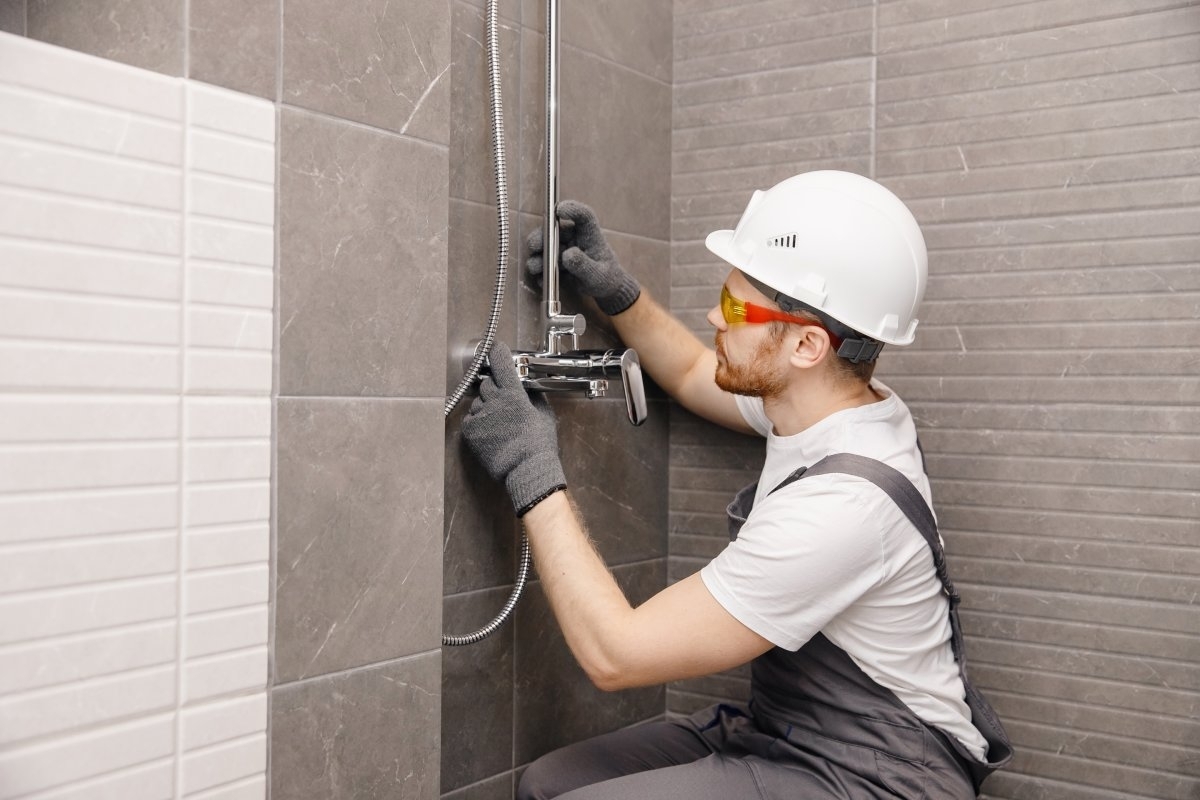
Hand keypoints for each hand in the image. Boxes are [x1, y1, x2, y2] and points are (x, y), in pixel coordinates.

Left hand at [461, 342, 566, 516]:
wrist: (526, 471)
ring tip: (498, 423)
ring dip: (486, 407)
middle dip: (494, 388)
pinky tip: (490, 432)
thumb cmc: (539, 445)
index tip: (495, 348)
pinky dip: (478, 422)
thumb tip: (528, 386)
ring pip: (478, 402)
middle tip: (502, 402)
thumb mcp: (545, 415)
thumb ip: (534, 397)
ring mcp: (480, 416)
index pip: (501, 364)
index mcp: (514, 395)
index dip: (497, 353)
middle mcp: (494, 402)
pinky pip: (471, 418)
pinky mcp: (470, 431)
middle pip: (487, 383)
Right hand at [527, 200, 640, 315]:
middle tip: (534, 245)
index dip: (572, 209)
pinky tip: (543, 281)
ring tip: (536, 267)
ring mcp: (563, 250)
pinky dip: (540, 272)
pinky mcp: (555, 263)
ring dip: (538, 256)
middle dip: (542, 236)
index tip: (559, 210)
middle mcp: (574, 239)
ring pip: (545, 247)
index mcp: (590, 235)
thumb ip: (584, 265)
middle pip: (555, 230)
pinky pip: (543, 265)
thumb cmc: (606, 278)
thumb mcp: (598, 276)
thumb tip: (567, 255)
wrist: (604, 292)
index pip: (583, 216)